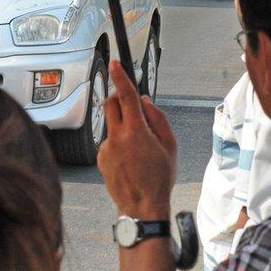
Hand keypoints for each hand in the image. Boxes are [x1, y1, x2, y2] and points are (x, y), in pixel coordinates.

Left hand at [98, 60, 176, 219]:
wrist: (142, 207)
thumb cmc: (160, 177)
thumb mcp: (170, 146)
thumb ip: (158, 118)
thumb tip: (144, 101)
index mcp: (136, 132)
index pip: (125, 96)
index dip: (121, 77)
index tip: (116, 63)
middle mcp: (117, 137)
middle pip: (111, 103)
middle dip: (119, 98)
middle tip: (132, 106)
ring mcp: (105, 148)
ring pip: (110, 123)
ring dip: (121, 124)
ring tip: (138, 148)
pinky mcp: (100, 157)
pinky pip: (108, 140)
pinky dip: (117, 142)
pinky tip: (129, 160)